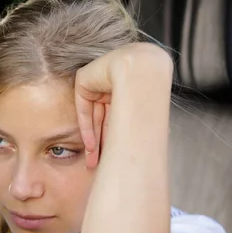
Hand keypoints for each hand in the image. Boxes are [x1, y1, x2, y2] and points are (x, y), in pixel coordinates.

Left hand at [74, 42, 172, 168]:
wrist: (140, 67)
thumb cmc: (149, 87)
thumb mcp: (139, 110)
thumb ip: (134, 125)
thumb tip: (144, 150)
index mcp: (127, 86)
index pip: (116, 117)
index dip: (113, 139)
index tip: (111, 159)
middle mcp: (112, 84)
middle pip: (103, 120)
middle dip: (100, 144)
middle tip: (97, 165)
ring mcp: (97, 81)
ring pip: (93, 117)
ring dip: (92, 141)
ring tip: (92, 162)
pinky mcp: (83, 80)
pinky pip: (83, 108)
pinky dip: (86, 128)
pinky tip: (90, 147)